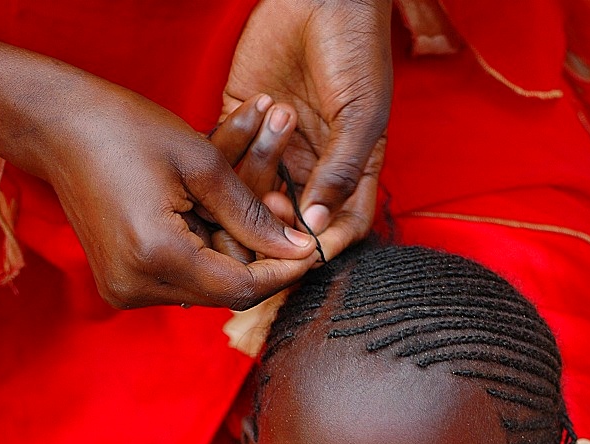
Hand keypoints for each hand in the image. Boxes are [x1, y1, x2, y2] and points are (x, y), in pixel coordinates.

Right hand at [0, 41, 318, 309]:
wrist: (58, 129)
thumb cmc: (126, 130)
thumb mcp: (201, 162)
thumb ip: (252, 214)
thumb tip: (298, 249)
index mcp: (156, 256)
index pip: (241, 287)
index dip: (282, 271)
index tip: (312, 248)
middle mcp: (137, 286)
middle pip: (225, 293)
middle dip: (260, 257)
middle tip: (283, 218)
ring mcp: (125, 291)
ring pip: (206, 288)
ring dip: (234, 253)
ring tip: (250, 211)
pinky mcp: (121, 285)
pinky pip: (182, 280)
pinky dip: (207, 254)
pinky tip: (213, 220)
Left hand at [224, 0, 393, 258]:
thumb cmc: (356, 50)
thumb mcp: (361, 115)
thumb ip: (341, 171)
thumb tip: (319, 226)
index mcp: (350, 171)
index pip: (340, 227)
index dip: (324, 244)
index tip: (305, 247)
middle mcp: (312, 167)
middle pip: (290, 219)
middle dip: (277, 221)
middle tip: (270, 208)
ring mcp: (276, 147)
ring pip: (255, 190)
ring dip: (258, 174)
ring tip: (273, 135)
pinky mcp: (243, 122)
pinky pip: (229, 153)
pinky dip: (234, 144)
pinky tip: (253, 113)